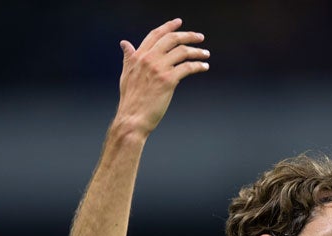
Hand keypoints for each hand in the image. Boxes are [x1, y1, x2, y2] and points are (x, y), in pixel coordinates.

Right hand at [115, 18, 208, 134]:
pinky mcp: (168, 80)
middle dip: (188, 35)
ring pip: (182, 52)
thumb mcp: (127, 74)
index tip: (179, 22)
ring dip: (197, 51)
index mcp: (138, 56)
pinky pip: (188, 67)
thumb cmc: (131, 99)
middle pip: (171, 39)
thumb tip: (125, 43)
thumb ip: (129, 57)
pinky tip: (204, 67)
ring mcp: (158, 69)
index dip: (168, 26)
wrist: (133, 118)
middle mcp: (148, 59)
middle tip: (200, 37)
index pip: (155, 35)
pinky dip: (198, 65)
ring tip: (206, 53)